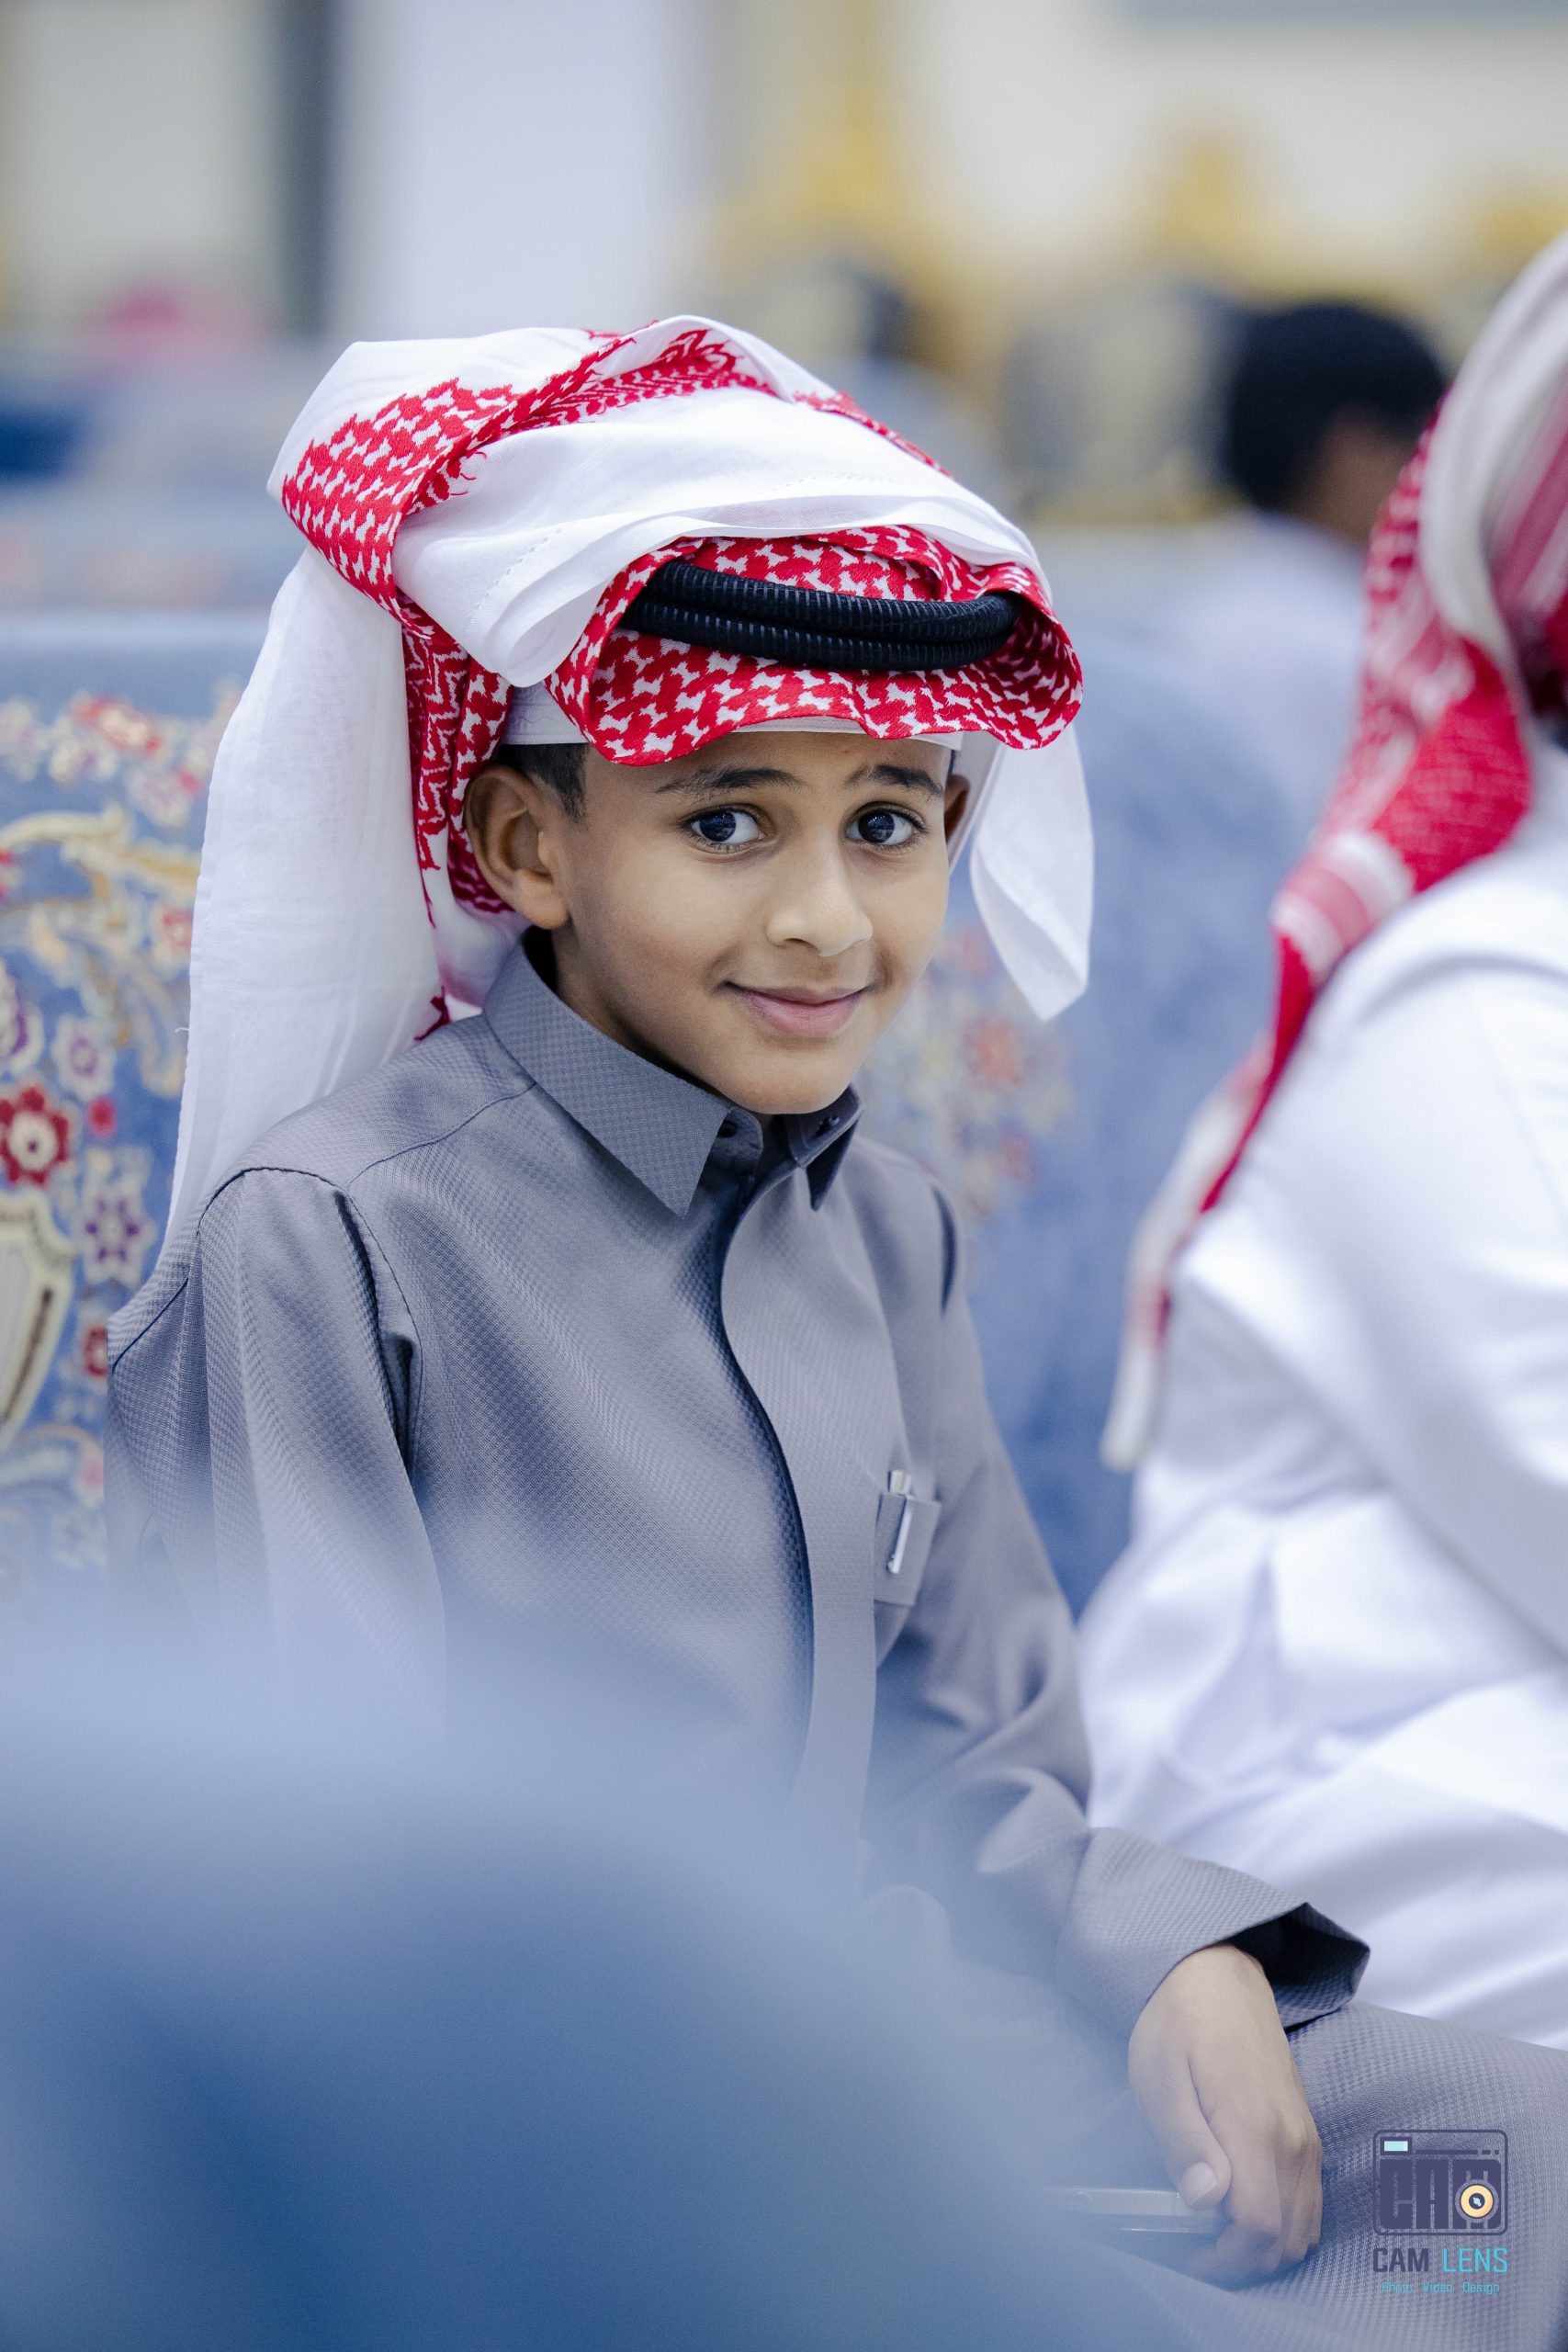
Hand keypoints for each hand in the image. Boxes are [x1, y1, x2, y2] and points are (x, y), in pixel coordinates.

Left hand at [1127, 1940, 1321, 2284]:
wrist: (1219, 1975)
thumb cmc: (1179, 2024)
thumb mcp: (1160, 2077)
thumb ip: (1184, 2142)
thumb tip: (1206, 2201)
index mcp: (1253, 2128)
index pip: (1257, 2228)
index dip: (1223, 2259)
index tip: (1187, 2254)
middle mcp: (1292, 2140)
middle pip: (1285, 2239)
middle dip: (1241, 2261)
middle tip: (1195, 2247)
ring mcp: (1306, 2136)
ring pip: (1303, 2227)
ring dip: (1263, 2246)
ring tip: (1214, 2229)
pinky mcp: (1307, 2131)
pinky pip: (1309, 2201)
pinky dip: (1283, 2223)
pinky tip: (1241, 2205)